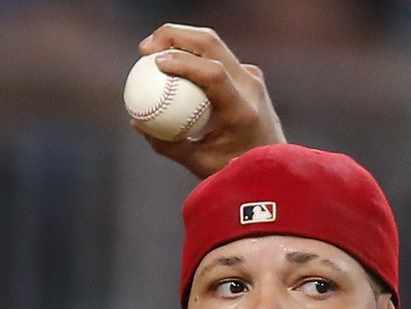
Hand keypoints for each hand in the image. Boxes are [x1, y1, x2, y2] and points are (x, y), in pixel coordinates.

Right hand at [135, 23, 285, 178]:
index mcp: (242, 111)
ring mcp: (252, 77)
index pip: (213, 73)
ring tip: (151, 50)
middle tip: (145, 48)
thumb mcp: (200, 164)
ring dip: (180, 39)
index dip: (183, 62)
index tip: (154, 62)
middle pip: (211, 44)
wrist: (274, 165)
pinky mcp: (248, 74)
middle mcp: (251, 87)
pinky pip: (215, 55)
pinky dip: (190, 52)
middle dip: (174, 36)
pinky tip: (169, 60)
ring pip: (213, 44)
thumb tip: (137, 121)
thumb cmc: (236, 171)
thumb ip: (168, 145)